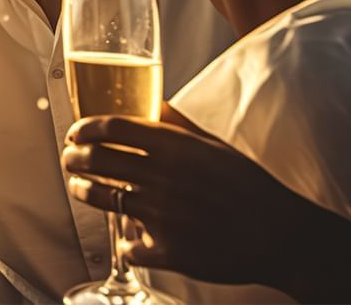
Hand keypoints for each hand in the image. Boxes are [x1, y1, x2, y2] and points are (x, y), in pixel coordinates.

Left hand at [62, 111, 350, 301]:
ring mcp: (164, 215)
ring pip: (104, 199)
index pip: (113, 126)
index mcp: (176, 147)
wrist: (280, 233)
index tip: (75, 132)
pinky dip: (124, 242)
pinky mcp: (168, 250)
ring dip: (84, 192)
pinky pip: (128, 246)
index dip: (85, 128)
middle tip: (70, 159)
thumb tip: (153, 99)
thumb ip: (178, 123)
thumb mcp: (214, 145)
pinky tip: (126, 238)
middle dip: (74, 158)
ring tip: (81, 188)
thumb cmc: (246, 184)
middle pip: (98, 160)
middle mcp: (164, 177)